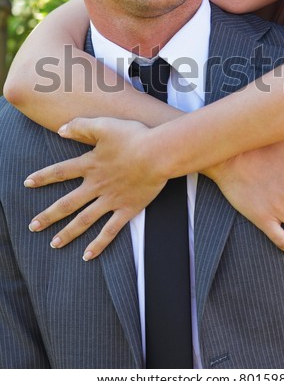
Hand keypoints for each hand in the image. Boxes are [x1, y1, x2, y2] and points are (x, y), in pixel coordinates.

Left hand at [25, 117, 167, 259]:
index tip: (27, 183)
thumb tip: (61, 130)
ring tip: (54, 244)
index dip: (43, 177)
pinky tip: (87, 255)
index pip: (61, 172)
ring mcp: (111, 200)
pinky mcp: (128, 209)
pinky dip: (98, 244)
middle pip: (68, 203)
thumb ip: (81, 126)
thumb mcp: (104, 125)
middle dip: (48, 216)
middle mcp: (97, 185)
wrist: (159, 154)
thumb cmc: (134, 136)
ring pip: (85, 220)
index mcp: (91, 165)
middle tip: (33, 226)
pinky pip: (110, 231)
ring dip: (68, 233)